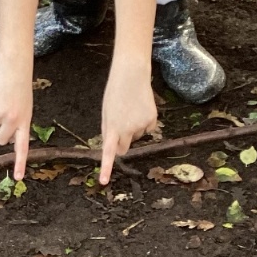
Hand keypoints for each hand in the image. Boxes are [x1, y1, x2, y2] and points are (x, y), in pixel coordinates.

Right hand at [0, 60, 32, 178]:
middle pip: (0, 139)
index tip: (17, 178)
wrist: (14, 69)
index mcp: (25, 122)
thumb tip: (6, 139)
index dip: (19, 164)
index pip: (22, 147)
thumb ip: (18, 124)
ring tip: (0, 103)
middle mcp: (12, 121)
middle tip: (4, 116)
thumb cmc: (21, 89)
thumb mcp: (25, 108)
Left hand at [99, 59, 157, 184]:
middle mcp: (128, 130)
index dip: (107, 168)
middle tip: (120, 126)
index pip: (109, 152)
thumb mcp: (106, 112)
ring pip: (136, 136)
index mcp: (112, 128)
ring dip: (133, 128)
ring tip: (130, 109)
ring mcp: (141, 126)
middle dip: (122, 142)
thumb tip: (113, 148)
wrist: (132, 74)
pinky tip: (140, 108)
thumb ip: (108, 131)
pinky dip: (144, 122)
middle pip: (124, 148)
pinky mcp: (152, 121)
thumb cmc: (115, 92)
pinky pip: (147, 129)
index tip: (104, 181)